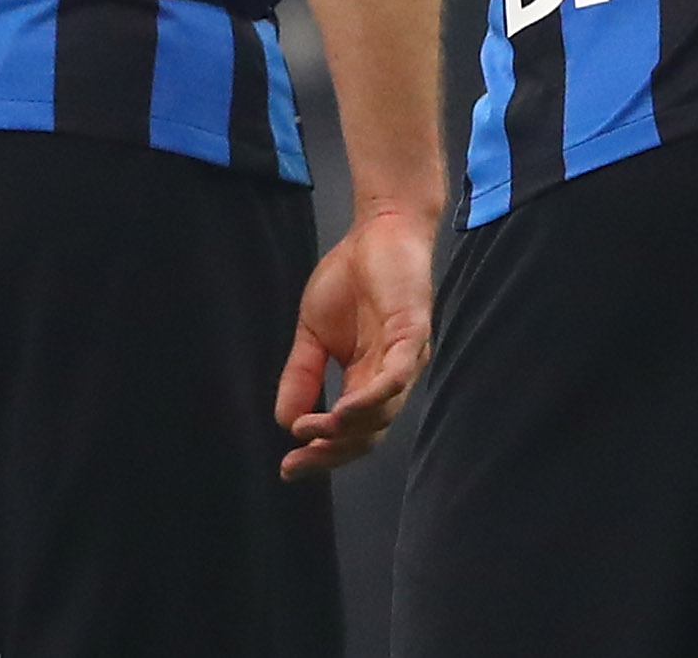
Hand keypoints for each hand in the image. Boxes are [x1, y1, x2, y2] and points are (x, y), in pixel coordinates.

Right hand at [276, 203, 436, 479]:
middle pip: (368, 435)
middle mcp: (390, 376)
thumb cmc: (351, 278)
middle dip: (331, 453)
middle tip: (296, 463)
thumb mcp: (312, 333)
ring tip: (313, 432)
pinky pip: (397, 375)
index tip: (287, 468)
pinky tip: (345, 411)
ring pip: (383, 412)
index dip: (320, 454)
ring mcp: (405, 356)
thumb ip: (301, 375)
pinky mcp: (413, 331)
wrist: (378, 229)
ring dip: (346, 429)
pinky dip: (373, 398)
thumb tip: (284, 422)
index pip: (349, 432)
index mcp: (367, 379)